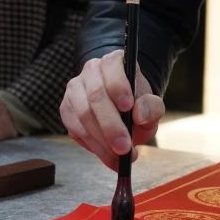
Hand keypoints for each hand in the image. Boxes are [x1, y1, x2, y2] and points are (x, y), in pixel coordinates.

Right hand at [60, 49, 163, 168]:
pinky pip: (75, 128)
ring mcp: (75, 89)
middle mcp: (91, 71)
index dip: (118, 86)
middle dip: (111, 125)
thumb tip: (139, 114)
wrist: (123, 111)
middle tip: (124, 148)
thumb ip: (152, 107)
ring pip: (83, 114)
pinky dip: (92, 145)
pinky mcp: (66, 109)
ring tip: (118, 158)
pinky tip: (106, 155)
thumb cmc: (137, 105)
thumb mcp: (152, 105)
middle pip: (96, 95)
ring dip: (102, 141)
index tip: (128, 107)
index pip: (112, 67)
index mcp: (114, 62)